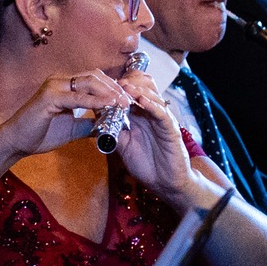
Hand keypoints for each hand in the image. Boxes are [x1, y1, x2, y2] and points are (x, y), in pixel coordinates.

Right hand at [0, 72, 125, 158]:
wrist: (16, 143)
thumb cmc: (40, 135)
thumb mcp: (72, 129)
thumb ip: (89, 124)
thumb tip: (108, 126)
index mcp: (65, 86)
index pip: (95, 80)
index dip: (114, 88)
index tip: (129, 101)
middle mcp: (60, 80)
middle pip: (95, 77)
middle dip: (115, 88)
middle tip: (131, 101)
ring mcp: (54, 86)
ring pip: (88, 82)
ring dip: (108, 92)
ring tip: (123, 103)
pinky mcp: (49, 96)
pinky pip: (77, 97)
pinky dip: (94, 101)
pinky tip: (107, 106)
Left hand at [112, 71, 200, 203]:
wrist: (164, 183)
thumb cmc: (145, 164)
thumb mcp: (122, 145)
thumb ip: (112, 129)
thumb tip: (95, 115)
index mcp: (140, 115)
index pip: (131, 93)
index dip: (118, 87)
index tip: (103, 84)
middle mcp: (152, 113)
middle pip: (143, 88)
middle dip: (129, 83)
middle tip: (114, 82)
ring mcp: (162, 119)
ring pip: (152, 96)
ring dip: (138, 90)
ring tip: (125, 86)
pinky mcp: (171, 129)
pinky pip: (162, 114)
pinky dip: (152, 106)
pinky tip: (141, 101)